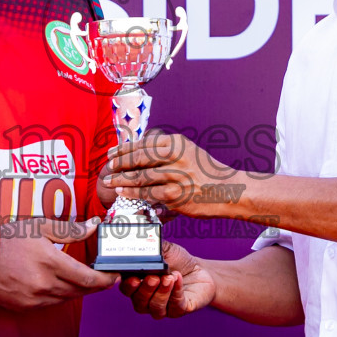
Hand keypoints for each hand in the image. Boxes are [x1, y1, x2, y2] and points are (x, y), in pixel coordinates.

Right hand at [0, 217, 116, 310]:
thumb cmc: (6, 239)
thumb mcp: (39, 227)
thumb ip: (70, 230)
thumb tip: (93, 226)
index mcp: (51, 263)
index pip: (89, 279)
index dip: (106, 280)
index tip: (115, 275)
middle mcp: (45, 285)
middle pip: (81, 291)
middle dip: (96, 285)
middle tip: (104, 276)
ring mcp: (34, 299)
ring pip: (67, 298)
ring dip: (78, 290)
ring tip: (83, 278)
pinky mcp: (25, 307)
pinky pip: (50, 304)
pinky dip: (59, 295)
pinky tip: (59, 284)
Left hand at [101, 133, 241, 214]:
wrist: (229, 190)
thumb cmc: (206, 173)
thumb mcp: (188, 152)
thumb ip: (166, 151)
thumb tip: (139, 154)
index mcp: (177, 142)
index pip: (143, 144)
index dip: (124, 149)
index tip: (112, 153)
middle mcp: (175, 156)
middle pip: (139, 158)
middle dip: (119, 163)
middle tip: (108, 167)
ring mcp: (175, 175)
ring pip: (141, 176)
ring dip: (121, 179)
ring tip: (110, 181)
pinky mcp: (176, 194)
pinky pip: (148, 193)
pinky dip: (133, 193)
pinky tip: (123, 192)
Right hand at [118, 242, 215, 318]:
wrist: (200, 271)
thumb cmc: (178, 261)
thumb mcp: (165, 250)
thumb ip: (153, 247)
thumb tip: (144, 240)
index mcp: (138, 285)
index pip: (126, 289)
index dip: (128, 285)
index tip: (133, 278)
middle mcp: (146, 300)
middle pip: (138, 301)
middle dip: (146, 289)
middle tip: (154, 277)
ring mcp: (162, 307)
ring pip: (155, 307)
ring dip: (162, 292)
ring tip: (169, 277)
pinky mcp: (178, 310)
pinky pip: (174, 306)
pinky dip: (176, 292)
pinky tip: (178, 279)